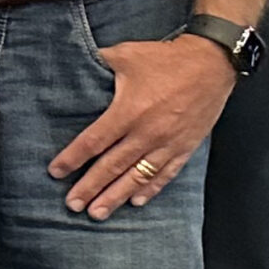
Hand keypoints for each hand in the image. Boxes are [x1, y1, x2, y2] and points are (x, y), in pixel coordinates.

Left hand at [49, 35, 235, 218]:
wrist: (212, 64)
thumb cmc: (166, 58)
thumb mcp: (126, 55)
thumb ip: (98, 62)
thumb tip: (74, 62)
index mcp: (129, 111)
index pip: (94, 141)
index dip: (73, 158)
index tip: (55, 172)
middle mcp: (147, 133)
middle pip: (112, 167)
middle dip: (90, 187)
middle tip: (72, 205)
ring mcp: (168, 143)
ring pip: (137, 177)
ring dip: (116, 197)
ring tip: (97, 213)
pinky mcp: (186, 147)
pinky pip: (165, 174)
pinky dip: (150, 190)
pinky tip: (136, 202)